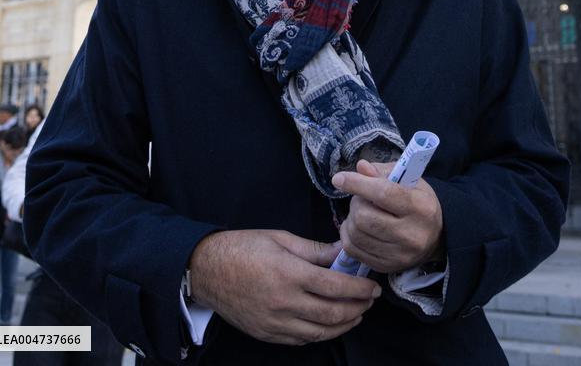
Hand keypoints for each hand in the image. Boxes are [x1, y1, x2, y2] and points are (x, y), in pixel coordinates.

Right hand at [189, 229, 381, 344]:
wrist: (208, 270)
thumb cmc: (244, 247)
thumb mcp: (280, 238)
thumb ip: (314, 249)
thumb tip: (342, 252)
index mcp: (288, 273)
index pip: (334, 287)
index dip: (358, 289)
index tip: (372, 287)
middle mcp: (283, 302)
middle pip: (331, 314)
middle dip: (357, 309)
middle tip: (370, 301)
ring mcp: (275, 322)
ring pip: (319, 333)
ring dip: (344, 326)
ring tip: (356, 314)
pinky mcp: (267, 334)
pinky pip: (301, 340)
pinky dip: (321, 334)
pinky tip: (330, 325)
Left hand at [332, 159, 443, 273]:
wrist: (437, 236)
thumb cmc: (418, 201)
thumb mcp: (409, 180)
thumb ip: (383, 172)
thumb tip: (361, 167)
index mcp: (419, 207)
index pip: (383, 194)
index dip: (357, 184)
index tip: (338, 178)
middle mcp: (411, 234)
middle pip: (365, 217)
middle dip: (356, 203)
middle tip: (362, 198)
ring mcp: (399, 254)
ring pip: (356, 234)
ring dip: (351, 219)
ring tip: (360, 212)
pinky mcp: (386, 267)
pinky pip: (353, 250)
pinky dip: (348, 235)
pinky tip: (356, 227)